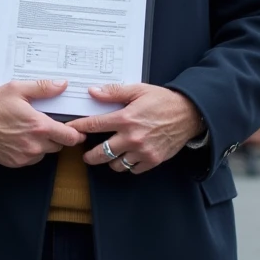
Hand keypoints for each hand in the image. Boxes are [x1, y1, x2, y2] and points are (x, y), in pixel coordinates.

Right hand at [0, 80, 86, 167]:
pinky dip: (31, 151)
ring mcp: (24, 156)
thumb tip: (62, 85)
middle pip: (59, 145)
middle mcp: (34, 145)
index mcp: (38, 126)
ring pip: (46, 153)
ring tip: (31, 130)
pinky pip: (32, 159)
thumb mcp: (18, 89)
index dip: (76, 134)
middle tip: (48, 124)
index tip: (77, 130)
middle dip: (58, 136)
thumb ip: (43, 88)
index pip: (70, 137)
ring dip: (44, 144)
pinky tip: (21, 138)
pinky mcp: (14, 162)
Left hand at [66, 84, 204, 174]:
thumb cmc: (163, 101)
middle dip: (89, 155)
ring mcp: (142, 151)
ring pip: (116, 164)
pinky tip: (129, 156)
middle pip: (100, 153)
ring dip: (110, 160)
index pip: (94, 125)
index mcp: (126, 118)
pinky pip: (133, 169)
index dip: (79, 127)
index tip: (70, 130)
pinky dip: (128, 165)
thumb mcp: (138, 90)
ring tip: (110, 154)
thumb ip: (114, 92)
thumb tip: (93, 91)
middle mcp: (132, 137)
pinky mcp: (152, 160)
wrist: (188, 114)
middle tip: (86, 154)